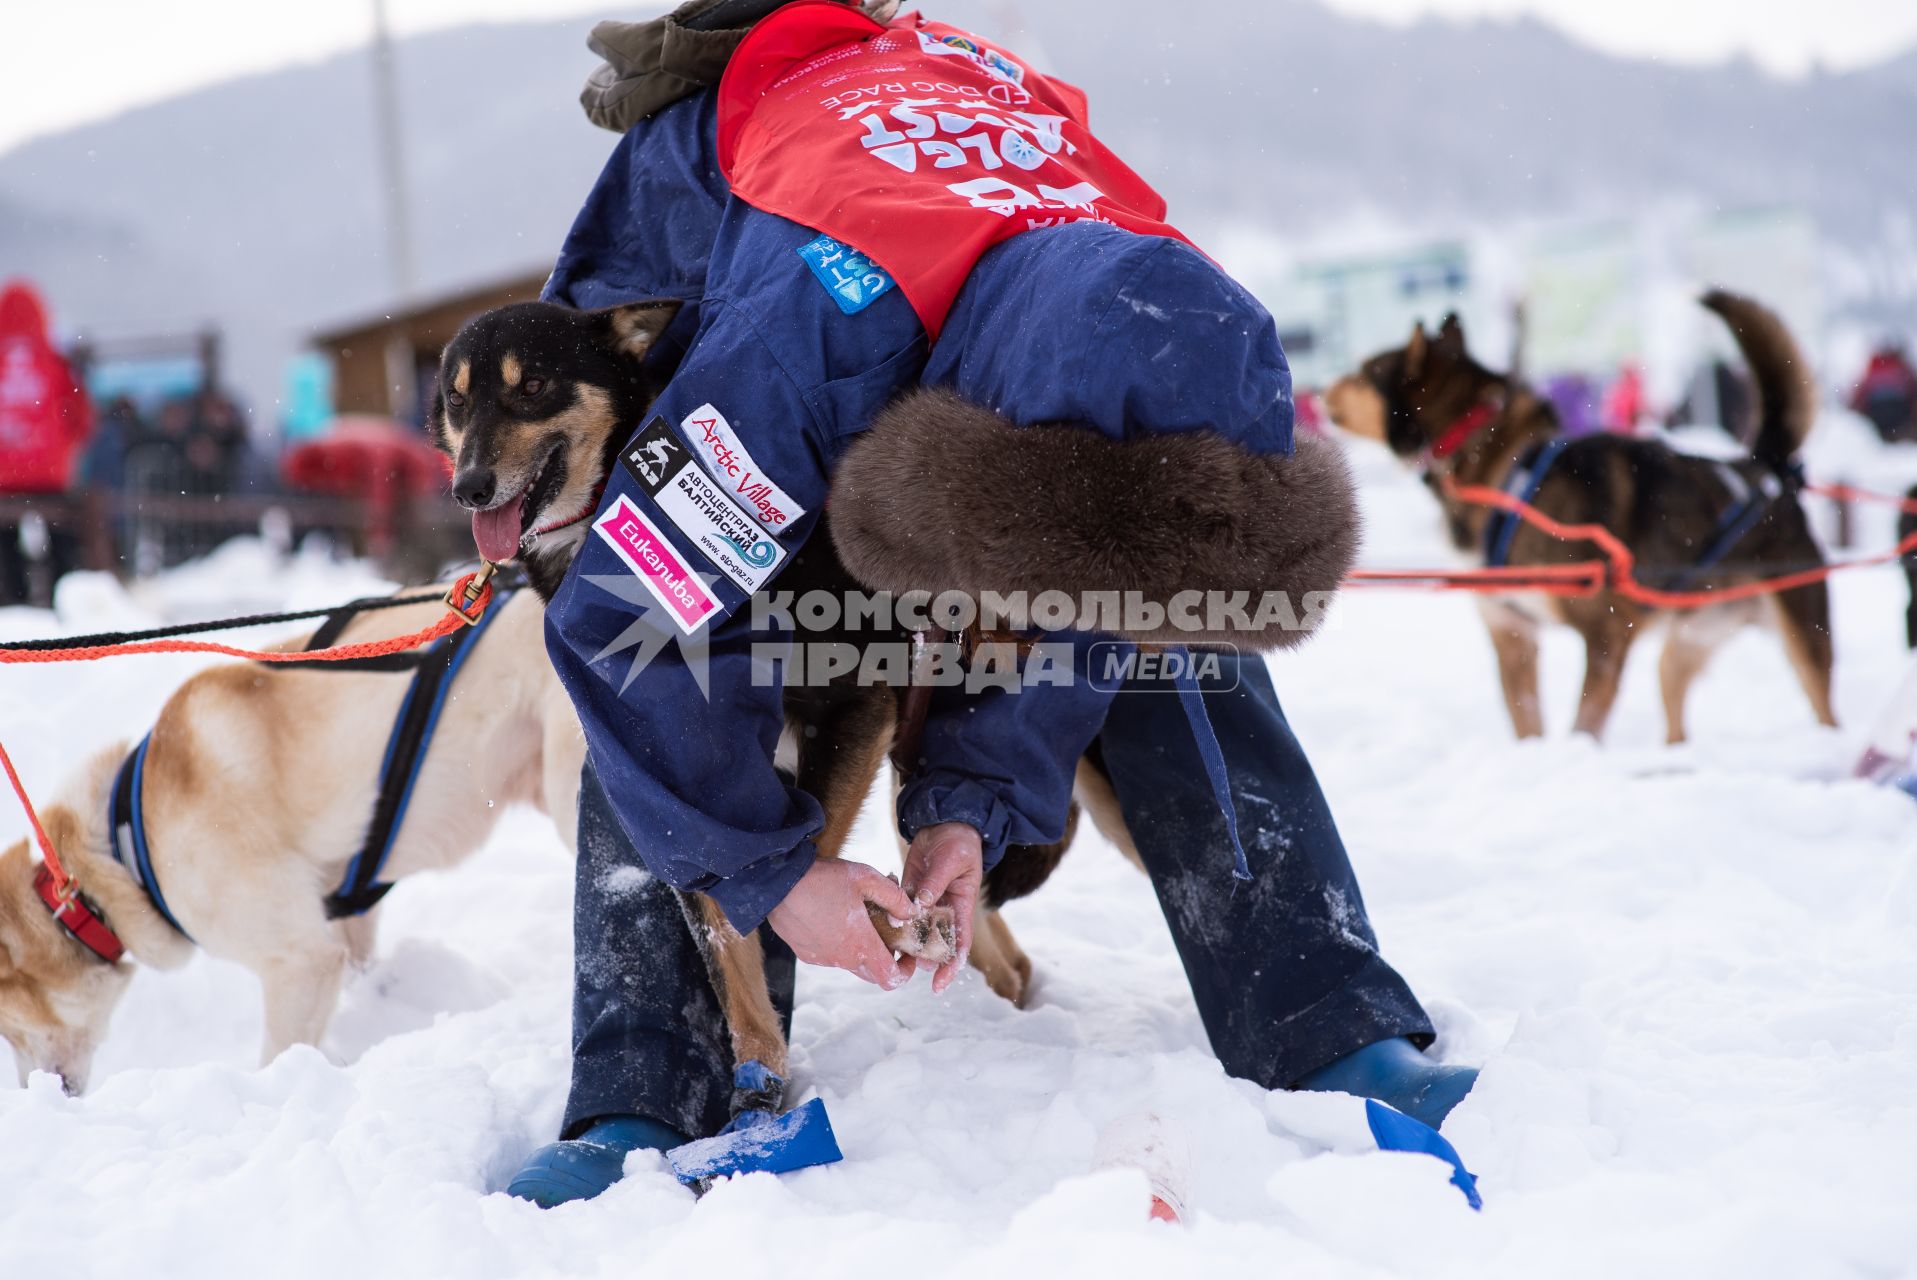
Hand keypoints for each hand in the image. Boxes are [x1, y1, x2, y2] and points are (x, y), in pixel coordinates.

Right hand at [767, 858, 917, 988]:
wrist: (777, 882)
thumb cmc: (823, 878)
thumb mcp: (866, 878)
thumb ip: (894, 898)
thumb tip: (911, 913)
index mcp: (861, 945)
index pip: (891, 978)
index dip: (906, 971)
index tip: (907, 955)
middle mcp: (842, 959)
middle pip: (872, 974)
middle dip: (884, 959)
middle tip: (886, 934)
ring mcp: (822, 959)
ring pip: (850, 963)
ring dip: (859, 949)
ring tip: (856, 918)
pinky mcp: (805, 954)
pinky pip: (829, 955)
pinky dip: (837, 944)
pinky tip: (832, 918)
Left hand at [901, 822, 982, 992]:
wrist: (944, 822)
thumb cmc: (958, 842)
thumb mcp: (951, 861)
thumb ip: (935, 883)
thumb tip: (920, 905)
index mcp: (961, 906)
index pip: (959, 943)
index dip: (950, 965)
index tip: (940, 984)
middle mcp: (943, 909)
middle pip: (934, 942)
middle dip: (922, 957)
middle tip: (906, 968)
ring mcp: (926, 901)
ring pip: (914, 929)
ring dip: (903, 941)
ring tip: (888, 952)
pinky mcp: (910, 891)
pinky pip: (900, 909)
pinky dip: (891, 917)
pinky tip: (878, 925)